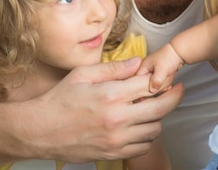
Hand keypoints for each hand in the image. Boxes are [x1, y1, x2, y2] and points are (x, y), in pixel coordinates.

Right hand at [19, 57, 183, 162]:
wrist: (40, 131)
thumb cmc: (60, 99)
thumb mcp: (83, 75)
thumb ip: (114, 69)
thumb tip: (139, 63)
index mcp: (111, 95)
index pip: (150, 85)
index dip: (164, 79)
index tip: (170, 76)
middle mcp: (117, 119)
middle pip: (160, 108)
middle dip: (174, 97)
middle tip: (177, 90)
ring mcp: (116, 139)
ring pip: (155, 129)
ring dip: (158, 117)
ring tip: (152, 107)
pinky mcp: (112, 154)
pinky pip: (142, 147)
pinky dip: (146, 136)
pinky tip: (139, 125)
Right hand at [138, 43, 184, 93]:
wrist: (179, 52)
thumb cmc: (169, 57)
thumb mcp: (162, 70)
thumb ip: (156, 81)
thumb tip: (151, 91)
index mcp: (142, 67)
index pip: (137, 82)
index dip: (142, 89)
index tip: (150, 93)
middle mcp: (145, 70)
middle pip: (144, 85)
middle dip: (154, 88)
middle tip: (161, 87)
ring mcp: (151, 72)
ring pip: (152, 86)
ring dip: (160, 88)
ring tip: (167, 85)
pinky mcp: (158, 74)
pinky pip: (158, 84)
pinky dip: (163, 86)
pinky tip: (168, 87)